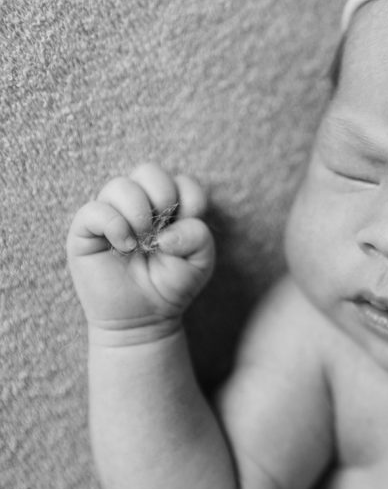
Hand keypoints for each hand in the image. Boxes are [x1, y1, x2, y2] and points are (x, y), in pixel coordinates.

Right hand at [67, 163, 214, 343]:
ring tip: (142, 241)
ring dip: (138, 212)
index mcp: (170, 206)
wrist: (145, 317)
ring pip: (120, 185)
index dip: (192, 200)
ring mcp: (112, 215)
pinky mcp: (86, 231)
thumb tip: (167, 231)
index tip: (190, 228)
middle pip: (149, 171)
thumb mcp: (200, 261)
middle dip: (163, 196)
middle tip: (163, 230)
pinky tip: (125, 246)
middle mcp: (139, 205)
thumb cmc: (172, 284)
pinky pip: (94, 210)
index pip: (183, 181)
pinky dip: (114, 225)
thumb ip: (199, 235)